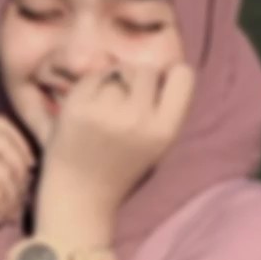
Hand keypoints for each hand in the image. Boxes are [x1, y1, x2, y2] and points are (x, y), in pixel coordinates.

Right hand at [0, 115, 36, 259]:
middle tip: (19, 196)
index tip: (27, 171)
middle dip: (20, 172)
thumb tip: (30, 154)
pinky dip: (2, 207)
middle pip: (4, 143)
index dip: (22, 147)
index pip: (0, 124)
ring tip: (7, 211)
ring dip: (12, 195)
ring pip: (2, 170)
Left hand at [38, 63, 195, 225]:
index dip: (168, 78)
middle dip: (135, 81)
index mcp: (165, 130)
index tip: (156, 90)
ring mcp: (106, 111)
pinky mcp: (77, 107)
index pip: (183, 75)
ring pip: (116, 71)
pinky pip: (91, 78)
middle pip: (146, 70)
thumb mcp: (157, 144)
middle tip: (123, 104)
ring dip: (110, 83)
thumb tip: (159, 62)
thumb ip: (162, 107)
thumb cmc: (121, 169)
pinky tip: (86, 111)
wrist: (80, 198)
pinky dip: (89, 88)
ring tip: (103, 109)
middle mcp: (139, 118)